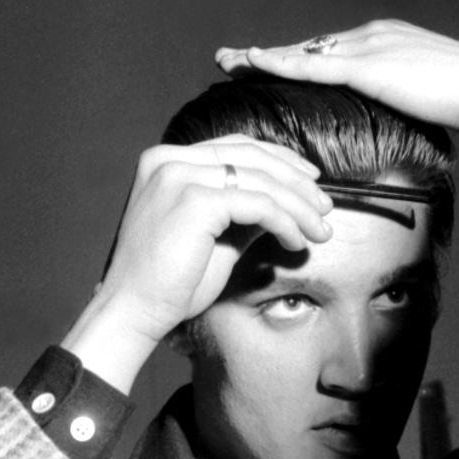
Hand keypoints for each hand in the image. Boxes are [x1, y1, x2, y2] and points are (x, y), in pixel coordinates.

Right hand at [61, 135, 332, 392]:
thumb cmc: (170, 283)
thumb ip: (244, 213)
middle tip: (325, 206)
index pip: (236, 147)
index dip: (280, 160)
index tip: (311, 179)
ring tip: (321, 231)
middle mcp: (169, 159)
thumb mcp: (215, 238)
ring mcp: (179, 175)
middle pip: (252, 156)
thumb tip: (286, 205)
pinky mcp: (194, 199)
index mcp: (167, 161)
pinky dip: (285, 222)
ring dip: (299, 206)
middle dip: (297, 181)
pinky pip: (258, 205)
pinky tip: (296, 242)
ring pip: (260, 180)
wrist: (133, 311)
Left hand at [216, 20, 458, 135]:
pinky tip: (256, 62)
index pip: (329, 52)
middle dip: (270, 55)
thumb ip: (396, 99)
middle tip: (232, 59)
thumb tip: (384, 121)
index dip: (295, 60)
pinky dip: (282, 63)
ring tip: (231, 61)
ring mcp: (369, 46)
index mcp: (383, 42)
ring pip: (304, 52)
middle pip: (309, 47)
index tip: (267, 66)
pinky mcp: (370, 65)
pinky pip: (315, 65)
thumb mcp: (423, 95)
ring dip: (264, 57)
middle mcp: (371, 36)